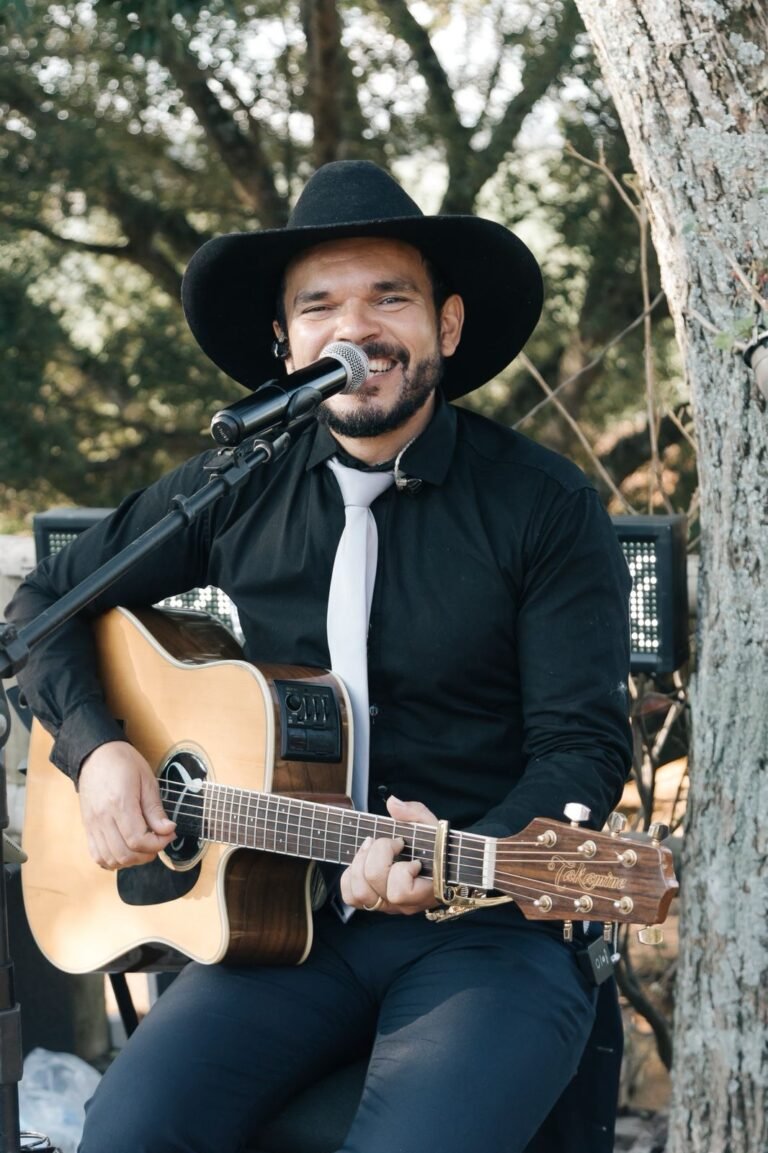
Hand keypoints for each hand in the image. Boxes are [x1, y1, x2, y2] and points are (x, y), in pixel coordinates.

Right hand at [78, 741, 175, 868]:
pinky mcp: (88, 827)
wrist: (96, 755)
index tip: (169, 834)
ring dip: (131, 860)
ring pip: (110, 859)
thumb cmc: (123, 763)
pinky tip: (126, 851)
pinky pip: (97, 855)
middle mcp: (103, 818)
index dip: (158, 844)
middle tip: (159, 842)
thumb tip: (168, 830)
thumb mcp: (147, 780)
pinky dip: (113, 860)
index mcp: (120, 803)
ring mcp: (92, 824)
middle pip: (124, 854)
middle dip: (147, 854)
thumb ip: (155, 809)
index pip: (138, 840)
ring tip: (144, 847)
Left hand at [339, 795, 437, 915]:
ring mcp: (388, 906)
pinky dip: (350, 877)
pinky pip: (351, 896)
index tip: (409, 851)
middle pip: (374, 881)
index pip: (400, 890)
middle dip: (378, 852)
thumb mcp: (435, 829)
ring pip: (359, 892)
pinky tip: (363, 862)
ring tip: (372, 848)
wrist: (443, 868)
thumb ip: (415, 814)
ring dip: (360, 862)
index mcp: (423, 891)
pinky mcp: (374, 903)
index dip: (401, 868)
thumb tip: (392, 804)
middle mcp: (403, 904)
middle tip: (391, 842)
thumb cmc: (441, 851)